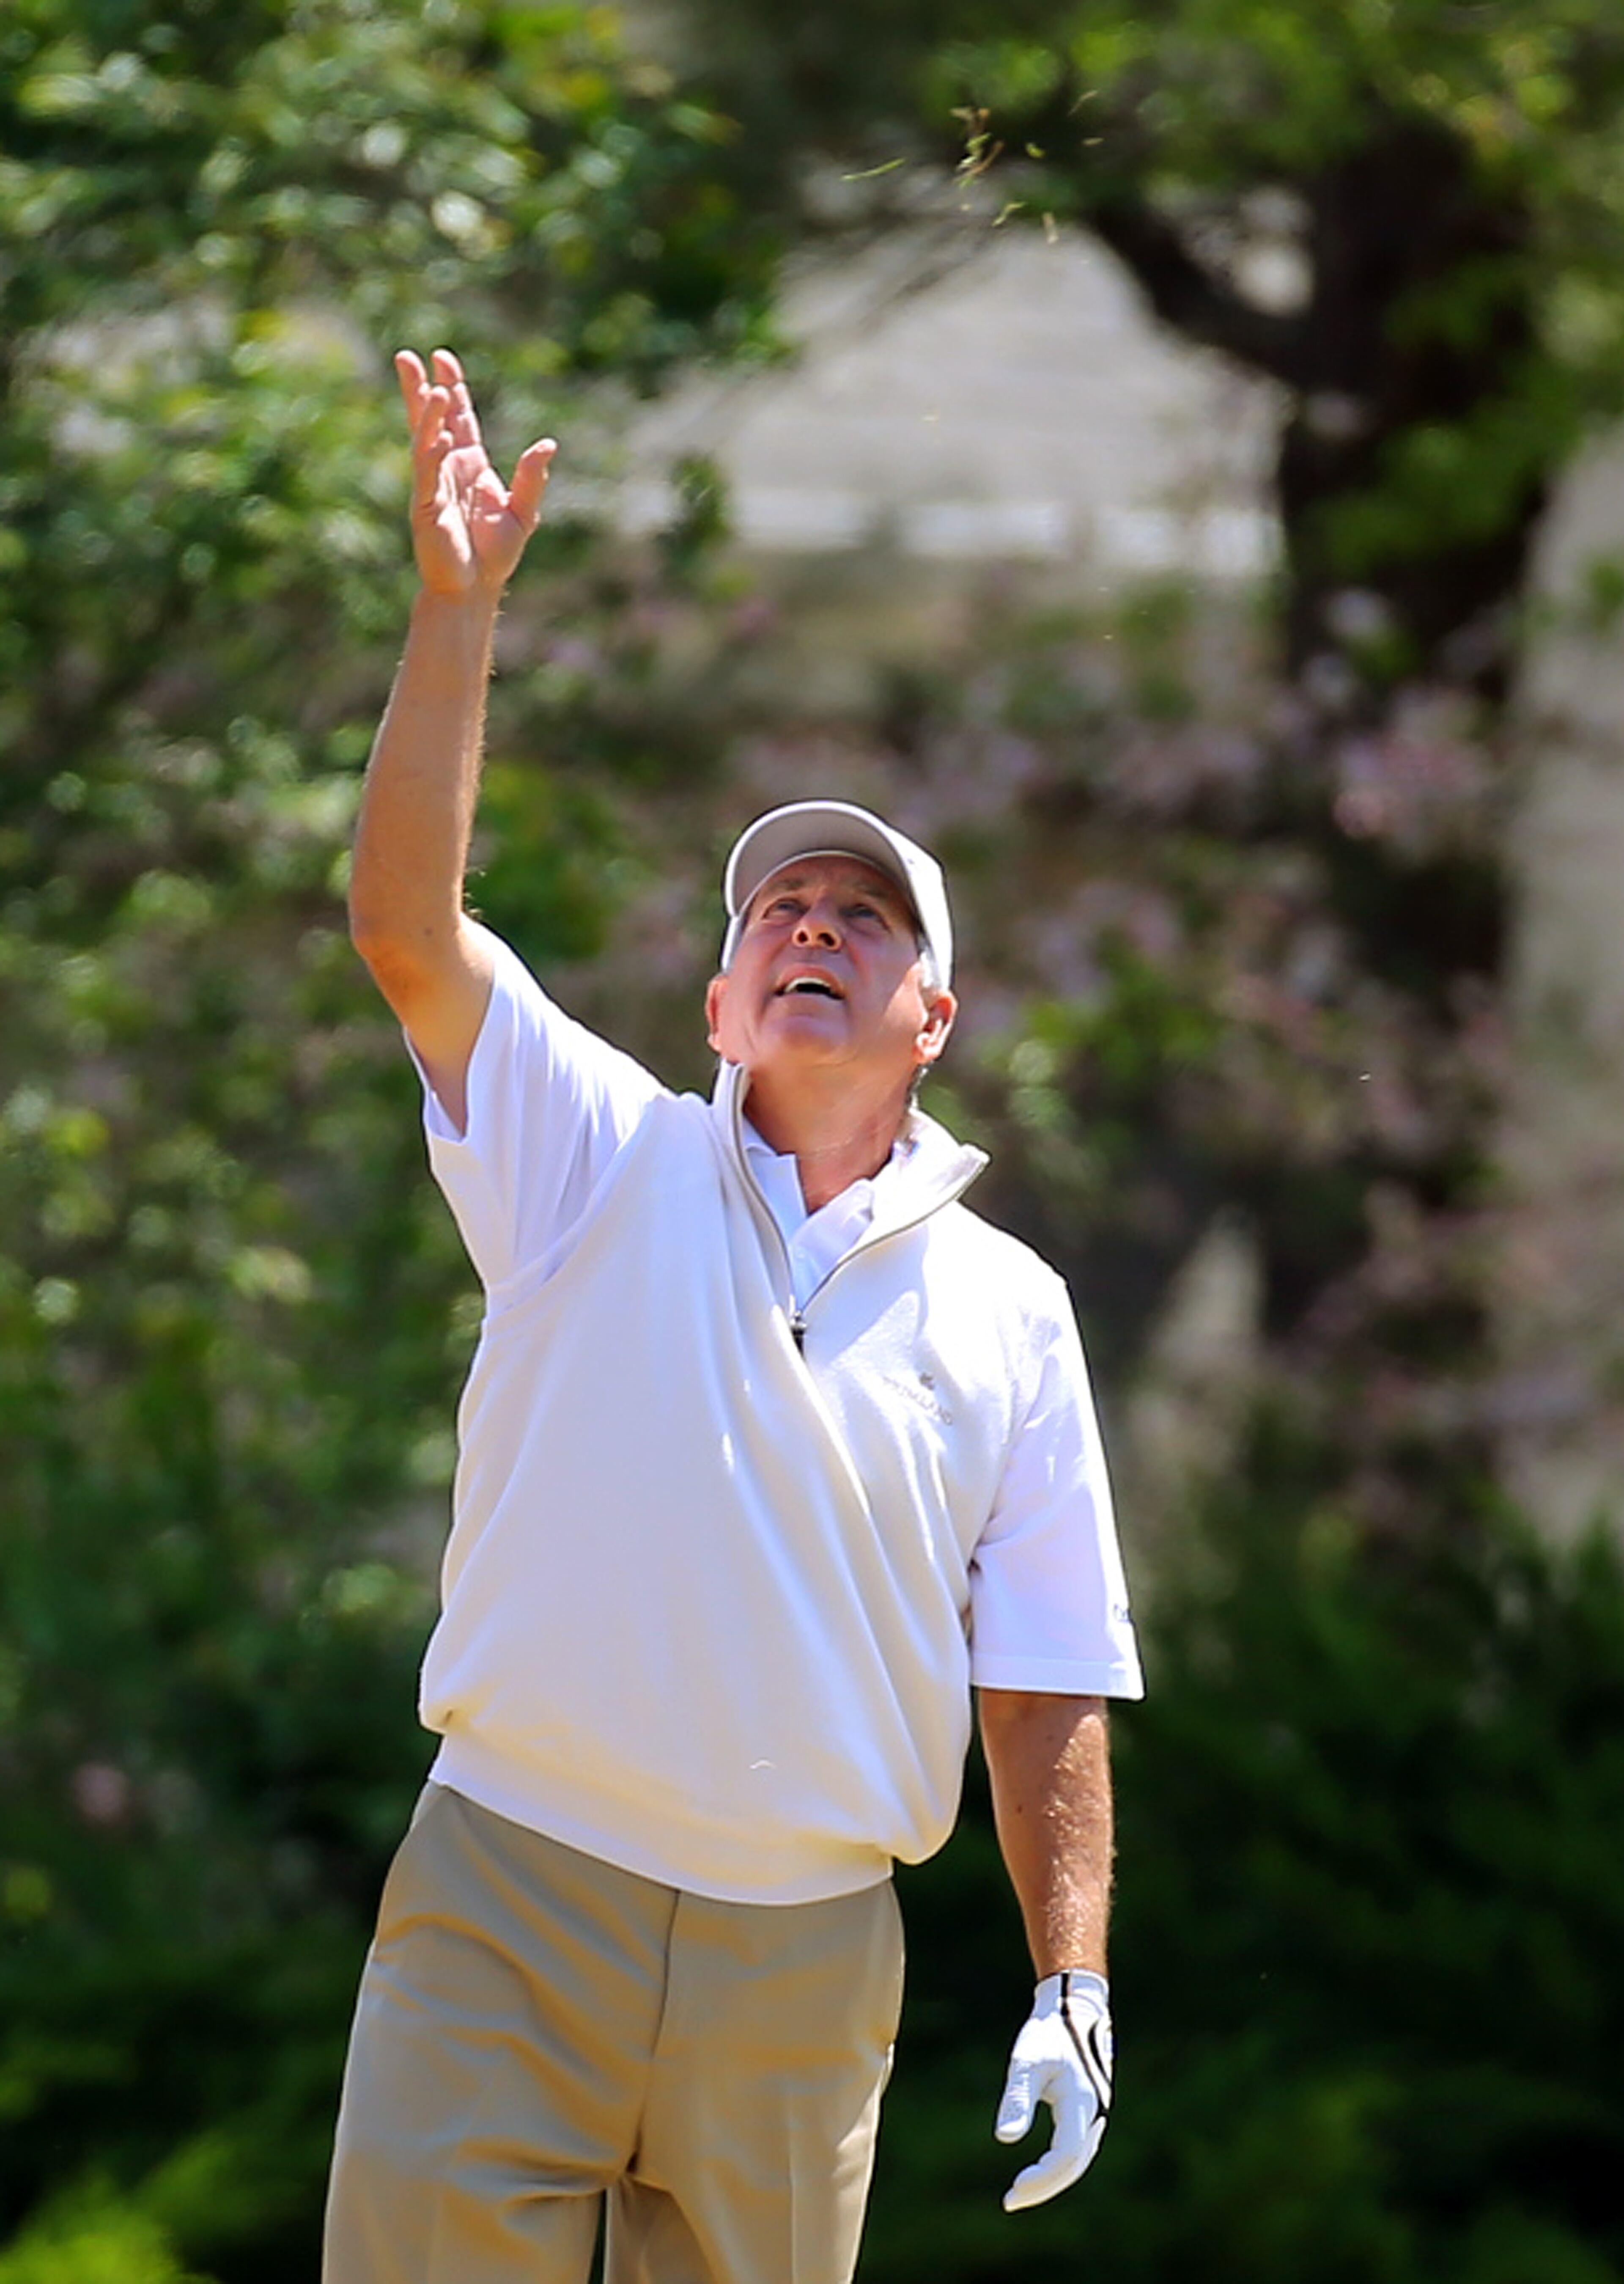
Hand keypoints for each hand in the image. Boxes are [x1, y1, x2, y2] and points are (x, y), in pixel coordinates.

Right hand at [395, 347, 555, 600]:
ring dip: (427, 416)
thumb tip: (549, 444)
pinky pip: (427, 475)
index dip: (453, 388)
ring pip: (425, 441)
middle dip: (420, 389)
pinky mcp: (427, 508)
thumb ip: (533, 477)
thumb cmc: (494, 556)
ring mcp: (433, 487)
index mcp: (469, 466)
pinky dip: (433, 454)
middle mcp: (447, 470)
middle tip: (407, 357)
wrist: (474, 591)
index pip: (460, 419)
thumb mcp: (523, 512)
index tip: (443, 359)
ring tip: (433, 389)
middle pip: (431, 420)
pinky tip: (440, 436)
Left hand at [994, 1970, 1112, 2212]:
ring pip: (1078, 2159)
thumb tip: (1004, 2139)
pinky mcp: (1090, 2110)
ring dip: (1052, 2178)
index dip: (1041, 2179)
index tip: (1012, 2191)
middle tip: (1011, 2200)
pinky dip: (1059, 2164)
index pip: (1065, 2157)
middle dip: (1044, 2187)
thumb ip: (1017, 2099)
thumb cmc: (1049, 2032)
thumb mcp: (1026, 2061)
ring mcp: (1096, 2113)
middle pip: (1073, 2166)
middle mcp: (1095, 2114)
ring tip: (1020, 2190)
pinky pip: (1077, 2148)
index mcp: (1082, 2103)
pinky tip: (1038, 2170)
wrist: (1074, 2008)